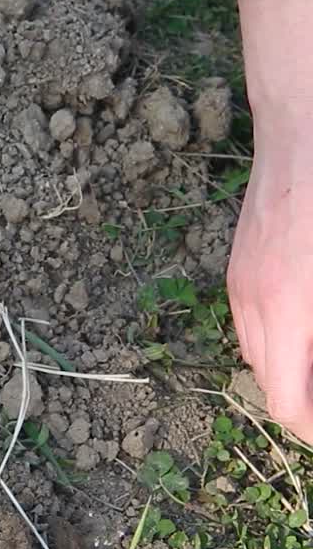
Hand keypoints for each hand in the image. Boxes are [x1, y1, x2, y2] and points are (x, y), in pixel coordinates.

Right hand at [228, 128, 312, 441]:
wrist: (304, 121)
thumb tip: (312, 363)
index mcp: (289, 303)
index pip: (287, 400)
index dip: (312, 427)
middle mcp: (255, 300)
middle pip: (270, 386)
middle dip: (304, 407)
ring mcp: (242, 282)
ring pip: (258, 357)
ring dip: (291, 377)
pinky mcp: (242, 267)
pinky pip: (253, 326)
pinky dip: (280, 346)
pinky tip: (307, 333)